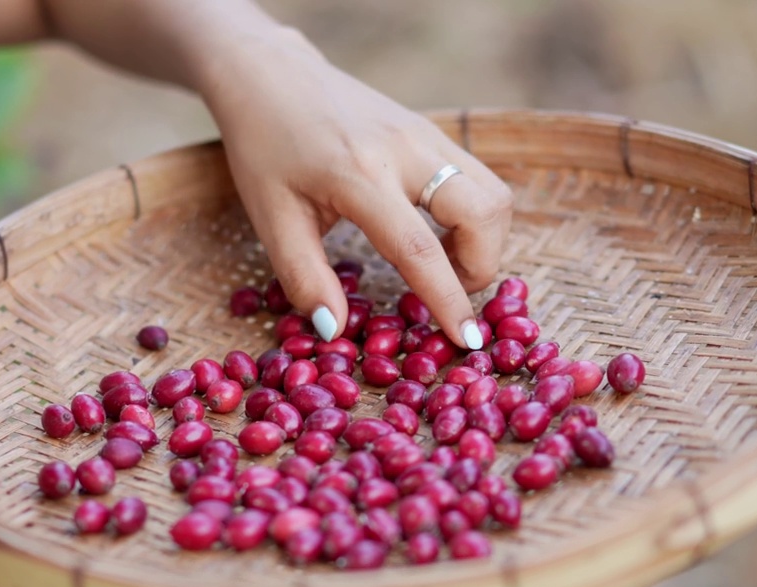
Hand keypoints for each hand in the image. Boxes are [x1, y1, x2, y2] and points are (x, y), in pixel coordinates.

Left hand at [197, 28, 513, 347]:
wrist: (270, 76)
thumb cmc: (264, 149)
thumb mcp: (270, 217)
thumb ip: (305, 277)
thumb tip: (336, 330)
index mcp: (360, 175)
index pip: (420, 249)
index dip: (448, 300)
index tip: (466, 340)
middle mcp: (406, 149)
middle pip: (483, 212)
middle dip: (481, 266)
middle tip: (447, 292)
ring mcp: (426, 134)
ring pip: (492, 193)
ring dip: (483, 240)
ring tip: (443, 265)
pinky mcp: (432, 131)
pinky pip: (477, 178)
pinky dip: (474, 217)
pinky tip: (436, 234)